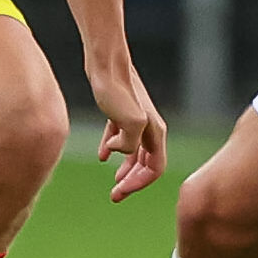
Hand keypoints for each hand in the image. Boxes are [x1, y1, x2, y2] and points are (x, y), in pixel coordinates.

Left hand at [85, 50, 166, 201]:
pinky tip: (102, 157)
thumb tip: (117, 154)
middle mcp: (149, 127)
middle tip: (115, 195)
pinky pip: (121, 137)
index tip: (120, 190)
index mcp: (155, 132)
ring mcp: (136, 119)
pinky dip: (113, 150)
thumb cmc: (116, 90)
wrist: (105, 62)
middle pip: (147, 164)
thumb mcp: (127, 121)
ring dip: (126, 169)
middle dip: (132, 182)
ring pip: (135, 152)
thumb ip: (128, 144)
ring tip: (114, 182)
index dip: (139, 184)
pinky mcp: (120, 111)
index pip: (155, 169)